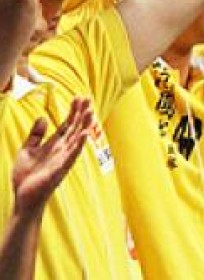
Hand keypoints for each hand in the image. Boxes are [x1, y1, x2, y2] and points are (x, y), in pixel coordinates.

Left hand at [12, 98, 92, 214]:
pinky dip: (79, 145)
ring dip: (84, 126)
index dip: (73, 111)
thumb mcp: (26, 150)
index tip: (78, 97)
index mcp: (54, 145)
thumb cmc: (26, 176)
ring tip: (90, 112)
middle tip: (88, 99)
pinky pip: (72, 156)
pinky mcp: (60, 170)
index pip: (67, 125)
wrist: (22, 197)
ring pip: (77, 139)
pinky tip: (85, 134)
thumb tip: (43, 117)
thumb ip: (36, 135)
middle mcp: (62, 150)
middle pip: (75, 128)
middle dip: (81, 114)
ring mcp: (63, 159)